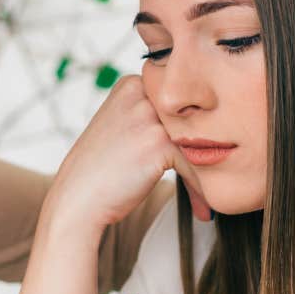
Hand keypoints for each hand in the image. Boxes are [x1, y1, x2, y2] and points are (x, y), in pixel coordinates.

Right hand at [49, 76, 211, 231]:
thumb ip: (148, 114)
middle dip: (205, 150)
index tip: (204, 156)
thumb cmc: (99, 171)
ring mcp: (148, 117)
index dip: (192, 130)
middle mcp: (140, 94)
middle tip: (217, 176)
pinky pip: (195, 164)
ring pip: (197, 142)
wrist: (77, 199)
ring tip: (209, 197)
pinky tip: (202, 209)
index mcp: (130, 84)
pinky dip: (200, 190)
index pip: (177, 101)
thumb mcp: (119, 126)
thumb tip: (194, 117)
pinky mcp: (159, 143)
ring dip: (207, 172)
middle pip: (190, 119)